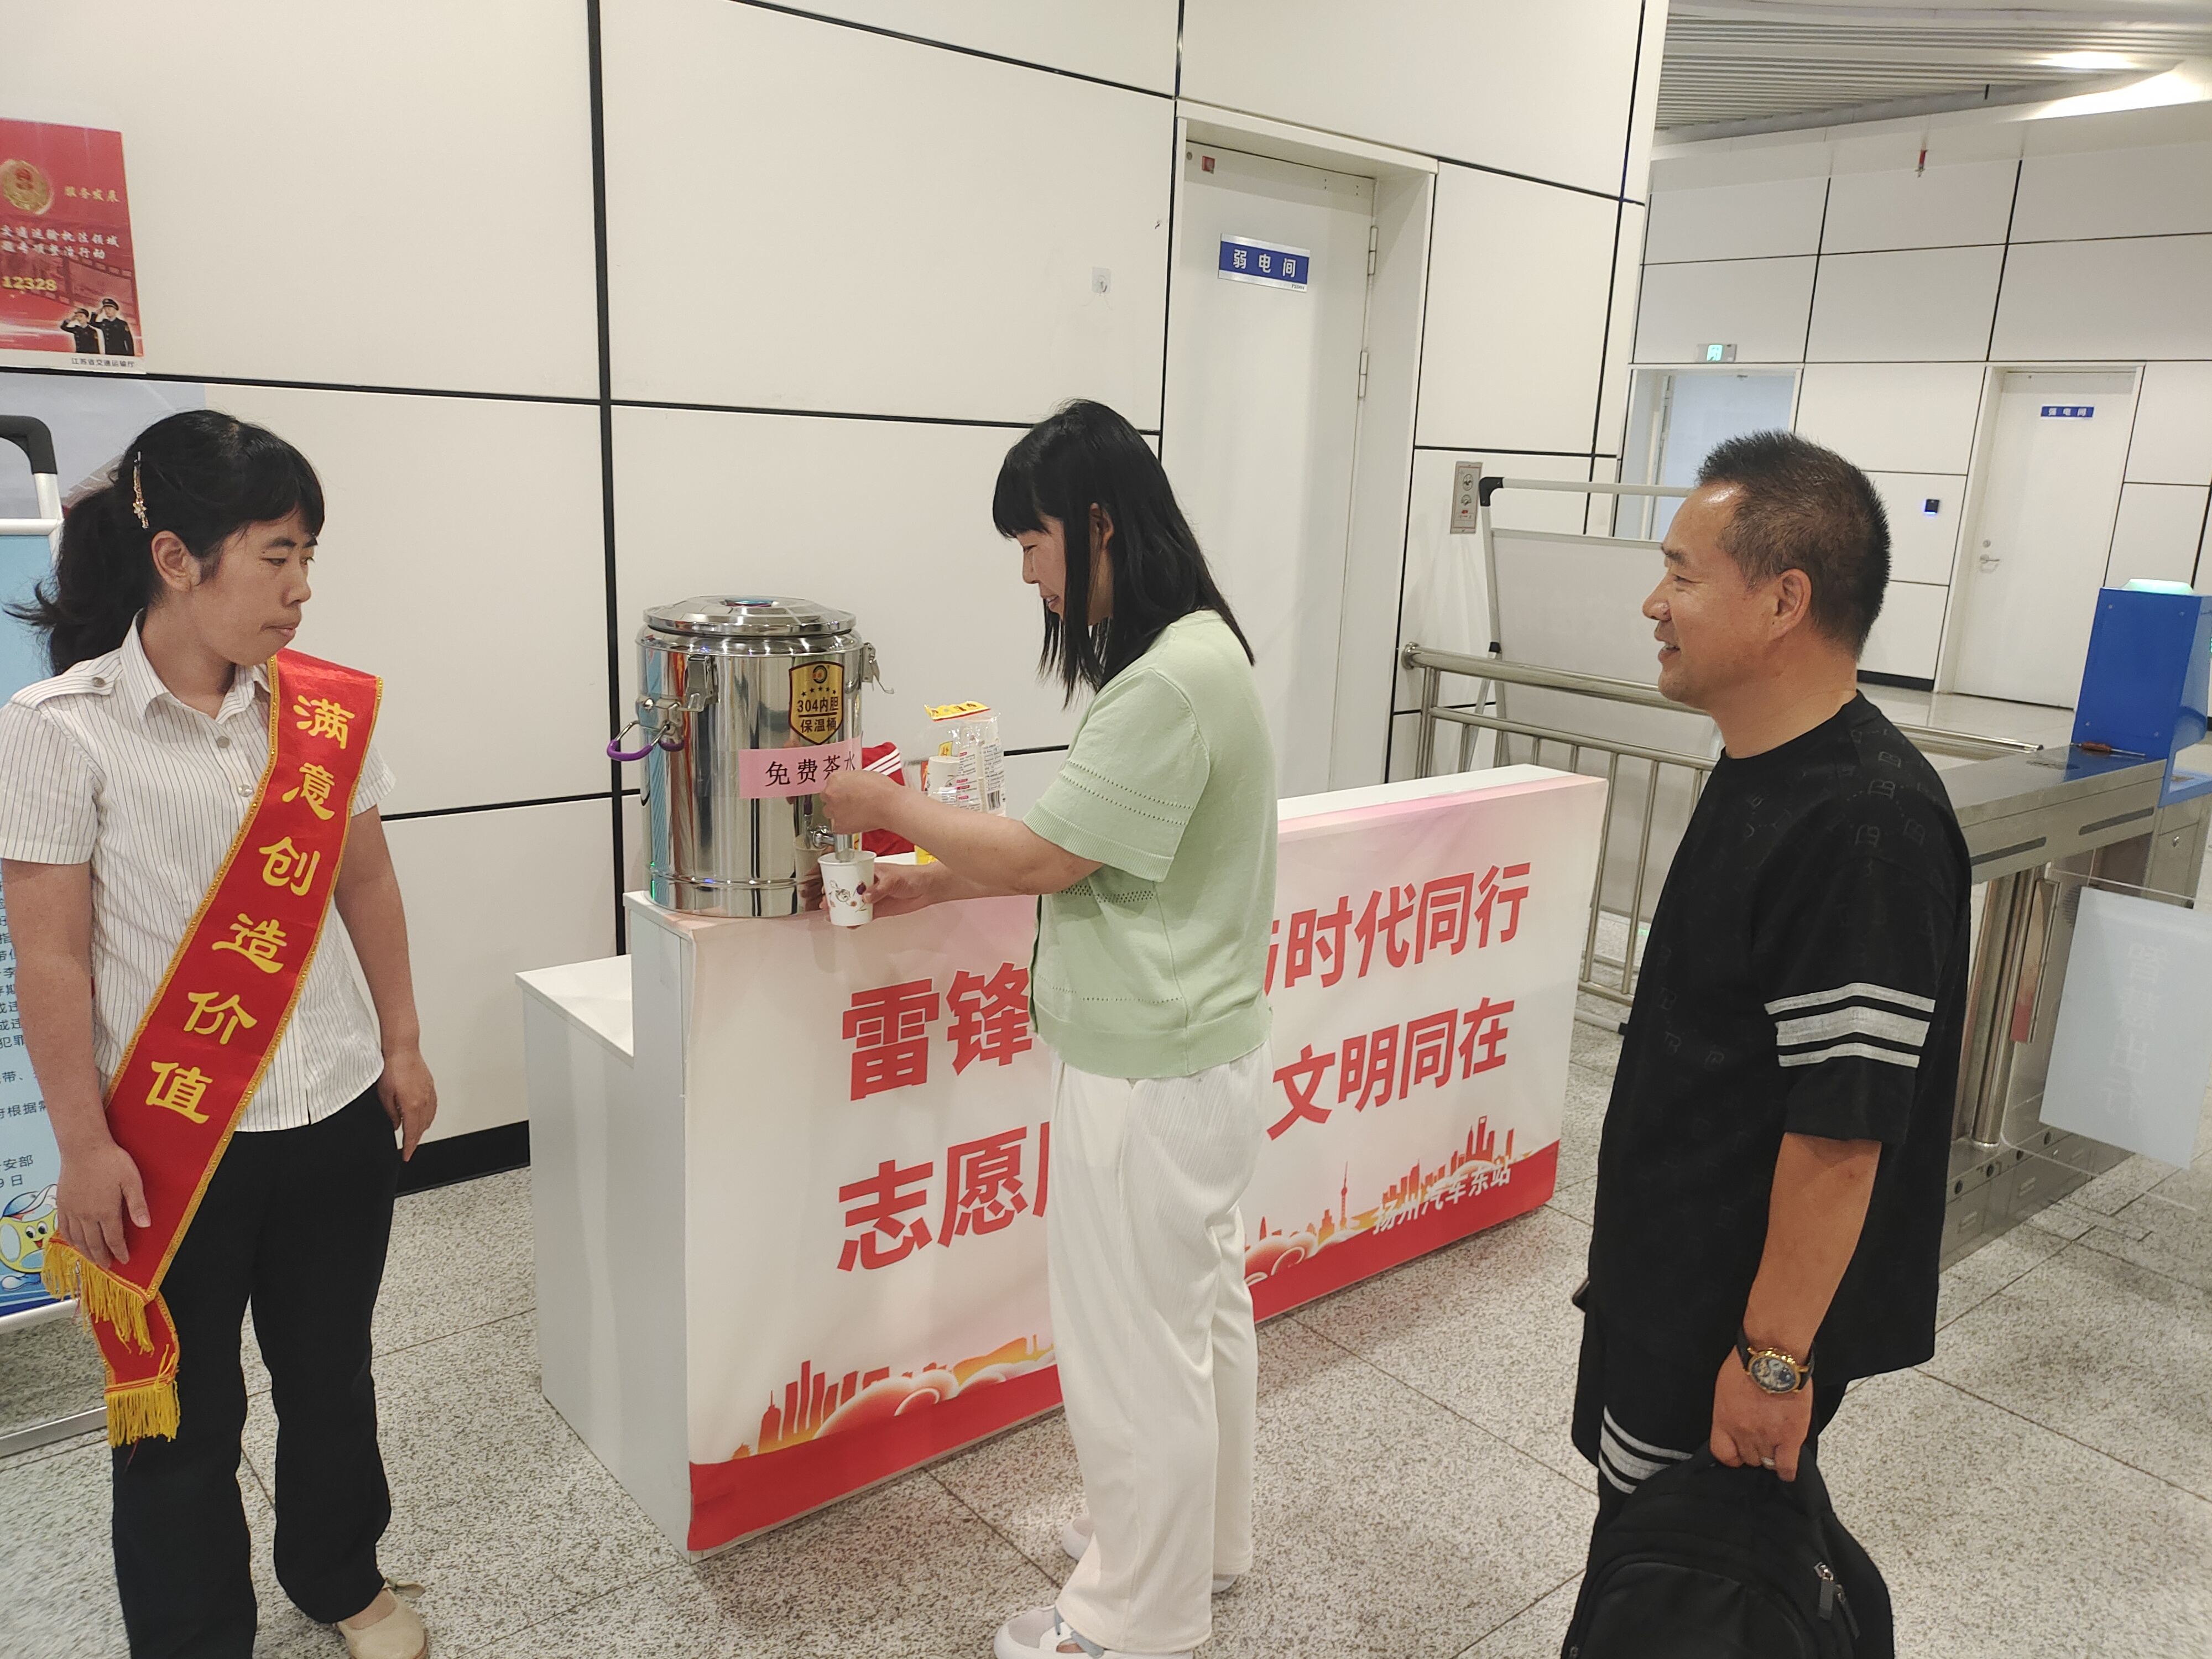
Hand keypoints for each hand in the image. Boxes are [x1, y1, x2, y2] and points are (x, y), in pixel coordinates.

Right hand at [56, 1137, 149, 1269]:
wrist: (84, 1147)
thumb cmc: (111, 1161)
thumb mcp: (132, 1180)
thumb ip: (137, 1204)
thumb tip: (145, 1225)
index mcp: (106, 1211)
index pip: (113, 1239)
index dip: (119, 1252)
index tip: (124, 1260)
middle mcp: (87, 1215)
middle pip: (94, 1243)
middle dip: (102, 1257)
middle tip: (107, 1266)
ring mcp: (72, 1210)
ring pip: (77, 1239)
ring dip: (85, 1251)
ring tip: (92, 1259)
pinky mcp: (62, 1203)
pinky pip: (64, 1227)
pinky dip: (69, 1239)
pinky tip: (73, 1242)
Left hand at [377, 1046, 438, 1161]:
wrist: (403, 1050)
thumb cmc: (392, 1068)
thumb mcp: (384, 1094)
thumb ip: (391, 1113)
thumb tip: (395, 1124)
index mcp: (411, 1105)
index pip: (411, 1133)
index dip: (409, 1147)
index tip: (406, 1156)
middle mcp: (423, 1102)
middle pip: (421, 1128)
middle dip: (415, 1140)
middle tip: (409, 1148)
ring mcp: (429, 1094)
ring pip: (429, 1119)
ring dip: (422, 1130)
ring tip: (415, 1136)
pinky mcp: (430, 1087)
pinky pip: (433, 1108)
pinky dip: (429, 1117)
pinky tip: (425, 1118)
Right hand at [814, 860, 945, 917]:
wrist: (927, 889)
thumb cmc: (912, 876)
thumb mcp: (894, 880)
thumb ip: (879, 889)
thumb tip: (866, 897)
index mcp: (868, 871)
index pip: (847, 874)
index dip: (835, 880)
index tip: (826, 887)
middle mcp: (868, 884)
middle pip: (846, 891)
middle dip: (834, 897)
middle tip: (826, 904)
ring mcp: (872, 897)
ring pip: (853, 904)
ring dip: (842, 910)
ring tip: (832, 915)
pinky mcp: (878, 909)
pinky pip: (863, 915)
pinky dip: (855, 920)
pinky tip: (849, 923)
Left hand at [819, 769, 907, 835]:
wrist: (889, 805)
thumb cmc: (881, 790)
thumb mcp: (862, 775)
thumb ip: (849, 780)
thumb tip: (849, 786)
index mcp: (835, 779)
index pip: (829, 784)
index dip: (839, 789)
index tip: (844, 793)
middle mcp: (831, 793)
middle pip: (826, 798)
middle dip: (836, 800)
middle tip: (848, 803)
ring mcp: (833, 810)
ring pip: (829, 813)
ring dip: (838, 813)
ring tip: (853, 812)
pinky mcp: (838, 825)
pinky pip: (836, 826)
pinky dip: (844, 825)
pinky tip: (855, 820)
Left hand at [1710, 1346, 1813, 1479]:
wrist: (1773, 1356)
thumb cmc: (1749, 1363)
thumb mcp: (1726, 1387)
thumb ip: (1731, 1410)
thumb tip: (1738, 1419)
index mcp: (1724, 1419)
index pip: (1721, 1452)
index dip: (1732, 1456)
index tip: (1738, 1455)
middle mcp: (1743, 1432)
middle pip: (1747, 1458)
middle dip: (1754, 1452)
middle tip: (1763, 1442)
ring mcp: (1766, 1437)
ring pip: (1766, 1463)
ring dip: (1771, 1457)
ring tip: (1777, 1447)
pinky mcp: (1789, 1438)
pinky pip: (1786, 1466)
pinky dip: (1787, 1471)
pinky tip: (1787, 1469)